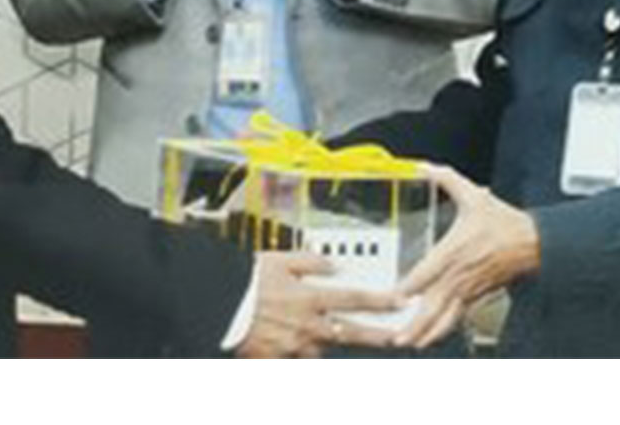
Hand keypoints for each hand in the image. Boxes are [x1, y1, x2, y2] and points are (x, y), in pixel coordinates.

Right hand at [236, 252, 402, 357]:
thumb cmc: (245, 282)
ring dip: (326, 340)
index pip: (356, 300)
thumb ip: (309, 262)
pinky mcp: (280, 359)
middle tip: (397, 336)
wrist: (218, 305)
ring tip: (316, 330)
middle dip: (378, 335)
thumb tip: (332, 265)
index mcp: (310, 298)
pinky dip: (298, 349)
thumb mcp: (277, 260)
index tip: (402, 302)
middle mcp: (308, 325)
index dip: (382, 301)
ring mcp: (295, 346)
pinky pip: (296, 356)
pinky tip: (290, 340)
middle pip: (353, 333)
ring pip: (322, 348)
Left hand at [393, 165, 540, 349]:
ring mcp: (469, 287)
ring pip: (445, 315)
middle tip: (397, 336)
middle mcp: (460, 273)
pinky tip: (430, 338)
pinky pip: (457, 316)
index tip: (397, 296)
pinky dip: (443, 329)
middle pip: (434, 302)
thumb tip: (424, 166)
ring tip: (409, 343)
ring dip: (427, 331)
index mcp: (455, 249)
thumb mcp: (473, 195)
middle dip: (415, 321)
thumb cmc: (503, 221)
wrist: (533, 242)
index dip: (412, 285)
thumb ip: (446, 178)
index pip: (429, 270)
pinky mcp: (477, 295)